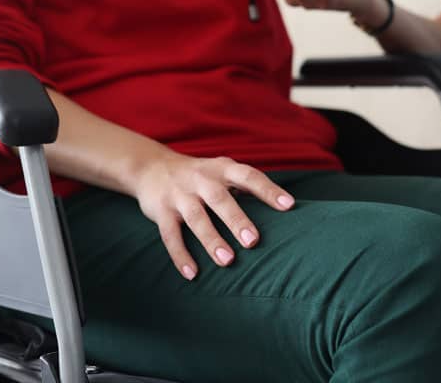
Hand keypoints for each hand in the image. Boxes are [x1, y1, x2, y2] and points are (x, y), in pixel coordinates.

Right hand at [133, 149, 295, 279]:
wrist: (151, 167)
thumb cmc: (200, 175)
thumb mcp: (221, 170)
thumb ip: (246, 186)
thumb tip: (283, 208)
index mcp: (222, 168)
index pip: (249, 176)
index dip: (269, 190)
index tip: (288, 206)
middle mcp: (201, 179)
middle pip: (221, 199)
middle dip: (237, 220)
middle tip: (253, 241)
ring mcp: (180, 195)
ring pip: (196, 218)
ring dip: (212, 240)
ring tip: (227, 261)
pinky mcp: (161, 211)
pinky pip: (171, 235)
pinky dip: (181, 255)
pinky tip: (192, 274)